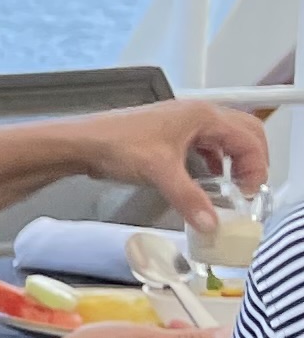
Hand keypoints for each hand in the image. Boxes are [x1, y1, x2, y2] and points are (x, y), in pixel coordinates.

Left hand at [82, 96, 270, 227]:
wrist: (81, 142)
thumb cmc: (116, 145)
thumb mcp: (159, 173)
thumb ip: (189, 199)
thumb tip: (211, 223)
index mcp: (202, 116)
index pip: (249, 138)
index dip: (256, 166)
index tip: (249, 192)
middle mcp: (196, 114)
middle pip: (243, 133)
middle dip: (252, 160)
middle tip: (248, 187)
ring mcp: (182, 121)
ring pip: (224, 138)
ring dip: (233, 160)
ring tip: (232, 187)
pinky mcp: (169, 133)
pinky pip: (205, 143)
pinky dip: (214, 160)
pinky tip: (207, 179)